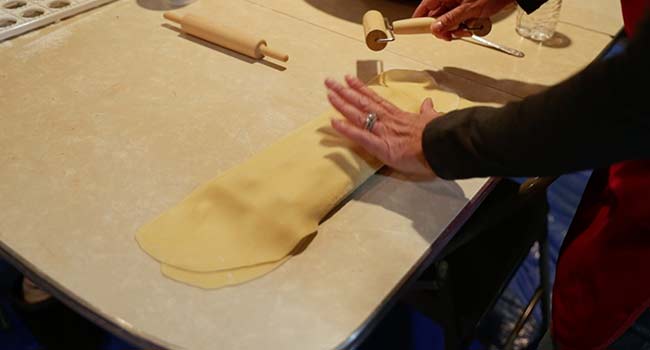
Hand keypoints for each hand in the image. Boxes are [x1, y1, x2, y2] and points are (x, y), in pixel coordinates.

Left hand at [324, 75, 440, 176]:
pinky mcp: (381, 146)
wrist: (442, 147)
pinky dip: (346, 129)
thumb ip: (427, 111)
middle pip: (362, 102)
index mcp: (398, 115)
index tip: (349, 79)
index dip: (361, 88)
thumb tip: (428, 102)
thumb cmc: (438, 136)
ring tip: (328, 93)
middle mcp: (387, 120)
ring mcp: (383, 132)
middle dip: (344, 91)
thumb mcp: (433, 119)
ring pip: (358, 114)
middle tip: (329, 81)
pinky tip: (333, 122)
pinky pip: (360, 136)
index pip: (375, 98)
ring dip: (341, 104)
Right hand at [413, 0, 513, 40]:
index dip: (418, 19)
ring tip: (464, 29)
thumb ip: (450, 20)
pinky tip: (469, 27)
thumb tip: (435, 29)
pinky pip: (457, 20)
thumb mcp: (469, 9)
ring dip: (454, 29)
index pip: (424, 7)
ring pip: (446, 20)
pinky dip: (461, 26)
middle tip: (449, 35)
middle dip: (442, 28)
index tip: (412, 29)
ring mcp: (457, 3)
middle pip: (435, 16)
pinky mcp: (464, 7)